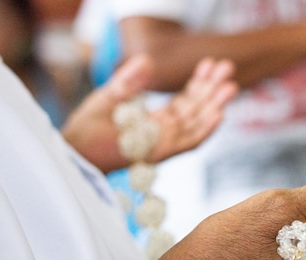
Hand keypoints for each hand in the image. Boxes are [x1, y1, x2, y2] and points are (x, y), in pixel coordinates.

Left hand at [62, 54, 237, 171]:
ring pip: (196, 125)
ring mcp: (162, 144)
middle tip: (227, 68)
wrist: (75, 150)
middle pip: (195, 112)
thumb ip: (130, 81)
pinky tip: (219, 114)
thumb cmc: (88, 128)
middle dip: (212, 91)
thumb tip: (148, 60)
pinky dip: (205, 129)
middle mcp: (162, 134)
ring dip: (214, 107)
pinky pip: (188, 143)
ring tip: (230, 87)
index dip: (199, 84)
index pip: (184, 102)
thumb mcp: (112, 96)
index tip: (211, 65)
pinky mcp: (159, 153)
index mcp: (154, 121)